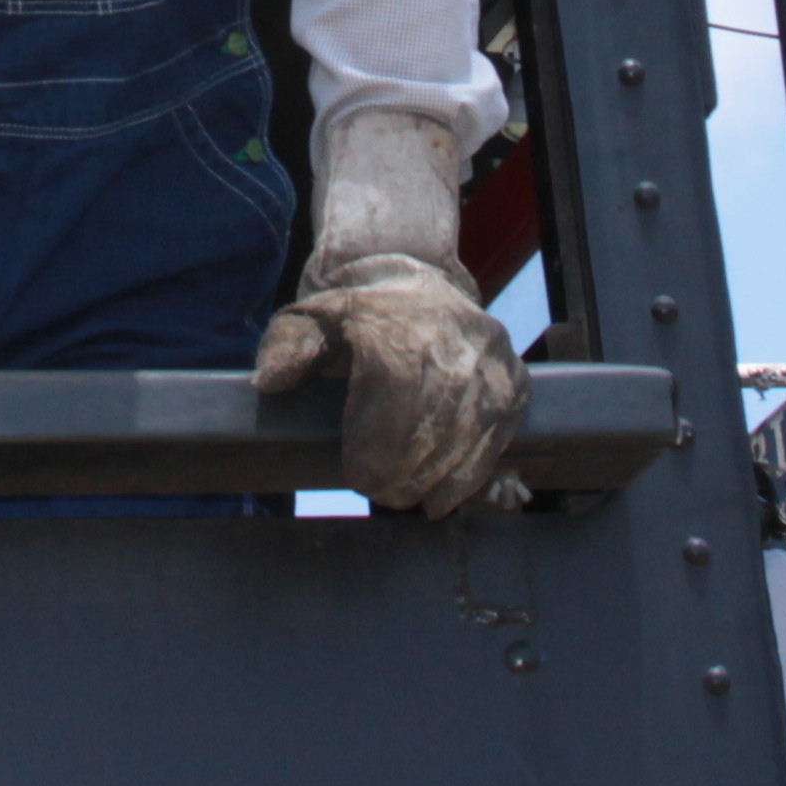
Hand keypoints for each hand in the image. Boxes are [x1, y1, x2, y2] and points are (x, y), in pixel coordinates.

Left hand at [254, 108, 529, 516]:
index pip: (394, 399)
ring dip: (435, 479)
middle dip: (405, 472)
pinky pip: (497, 437)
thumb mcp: (310, 320)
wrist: (417, 286)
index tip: (359, 476)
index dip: (377, 448)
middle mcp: (454, 339)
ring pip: (467, 435)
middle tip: (382, 494)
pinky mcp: (515, 381)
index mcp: (399, 325)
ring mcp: (491, 361)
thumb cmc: (355, 315)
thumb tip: (270, 382)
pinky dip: (470, 476)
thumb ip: (285, 349)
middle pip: (432, 424)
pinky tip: (443, 499)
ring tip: (408, 499)